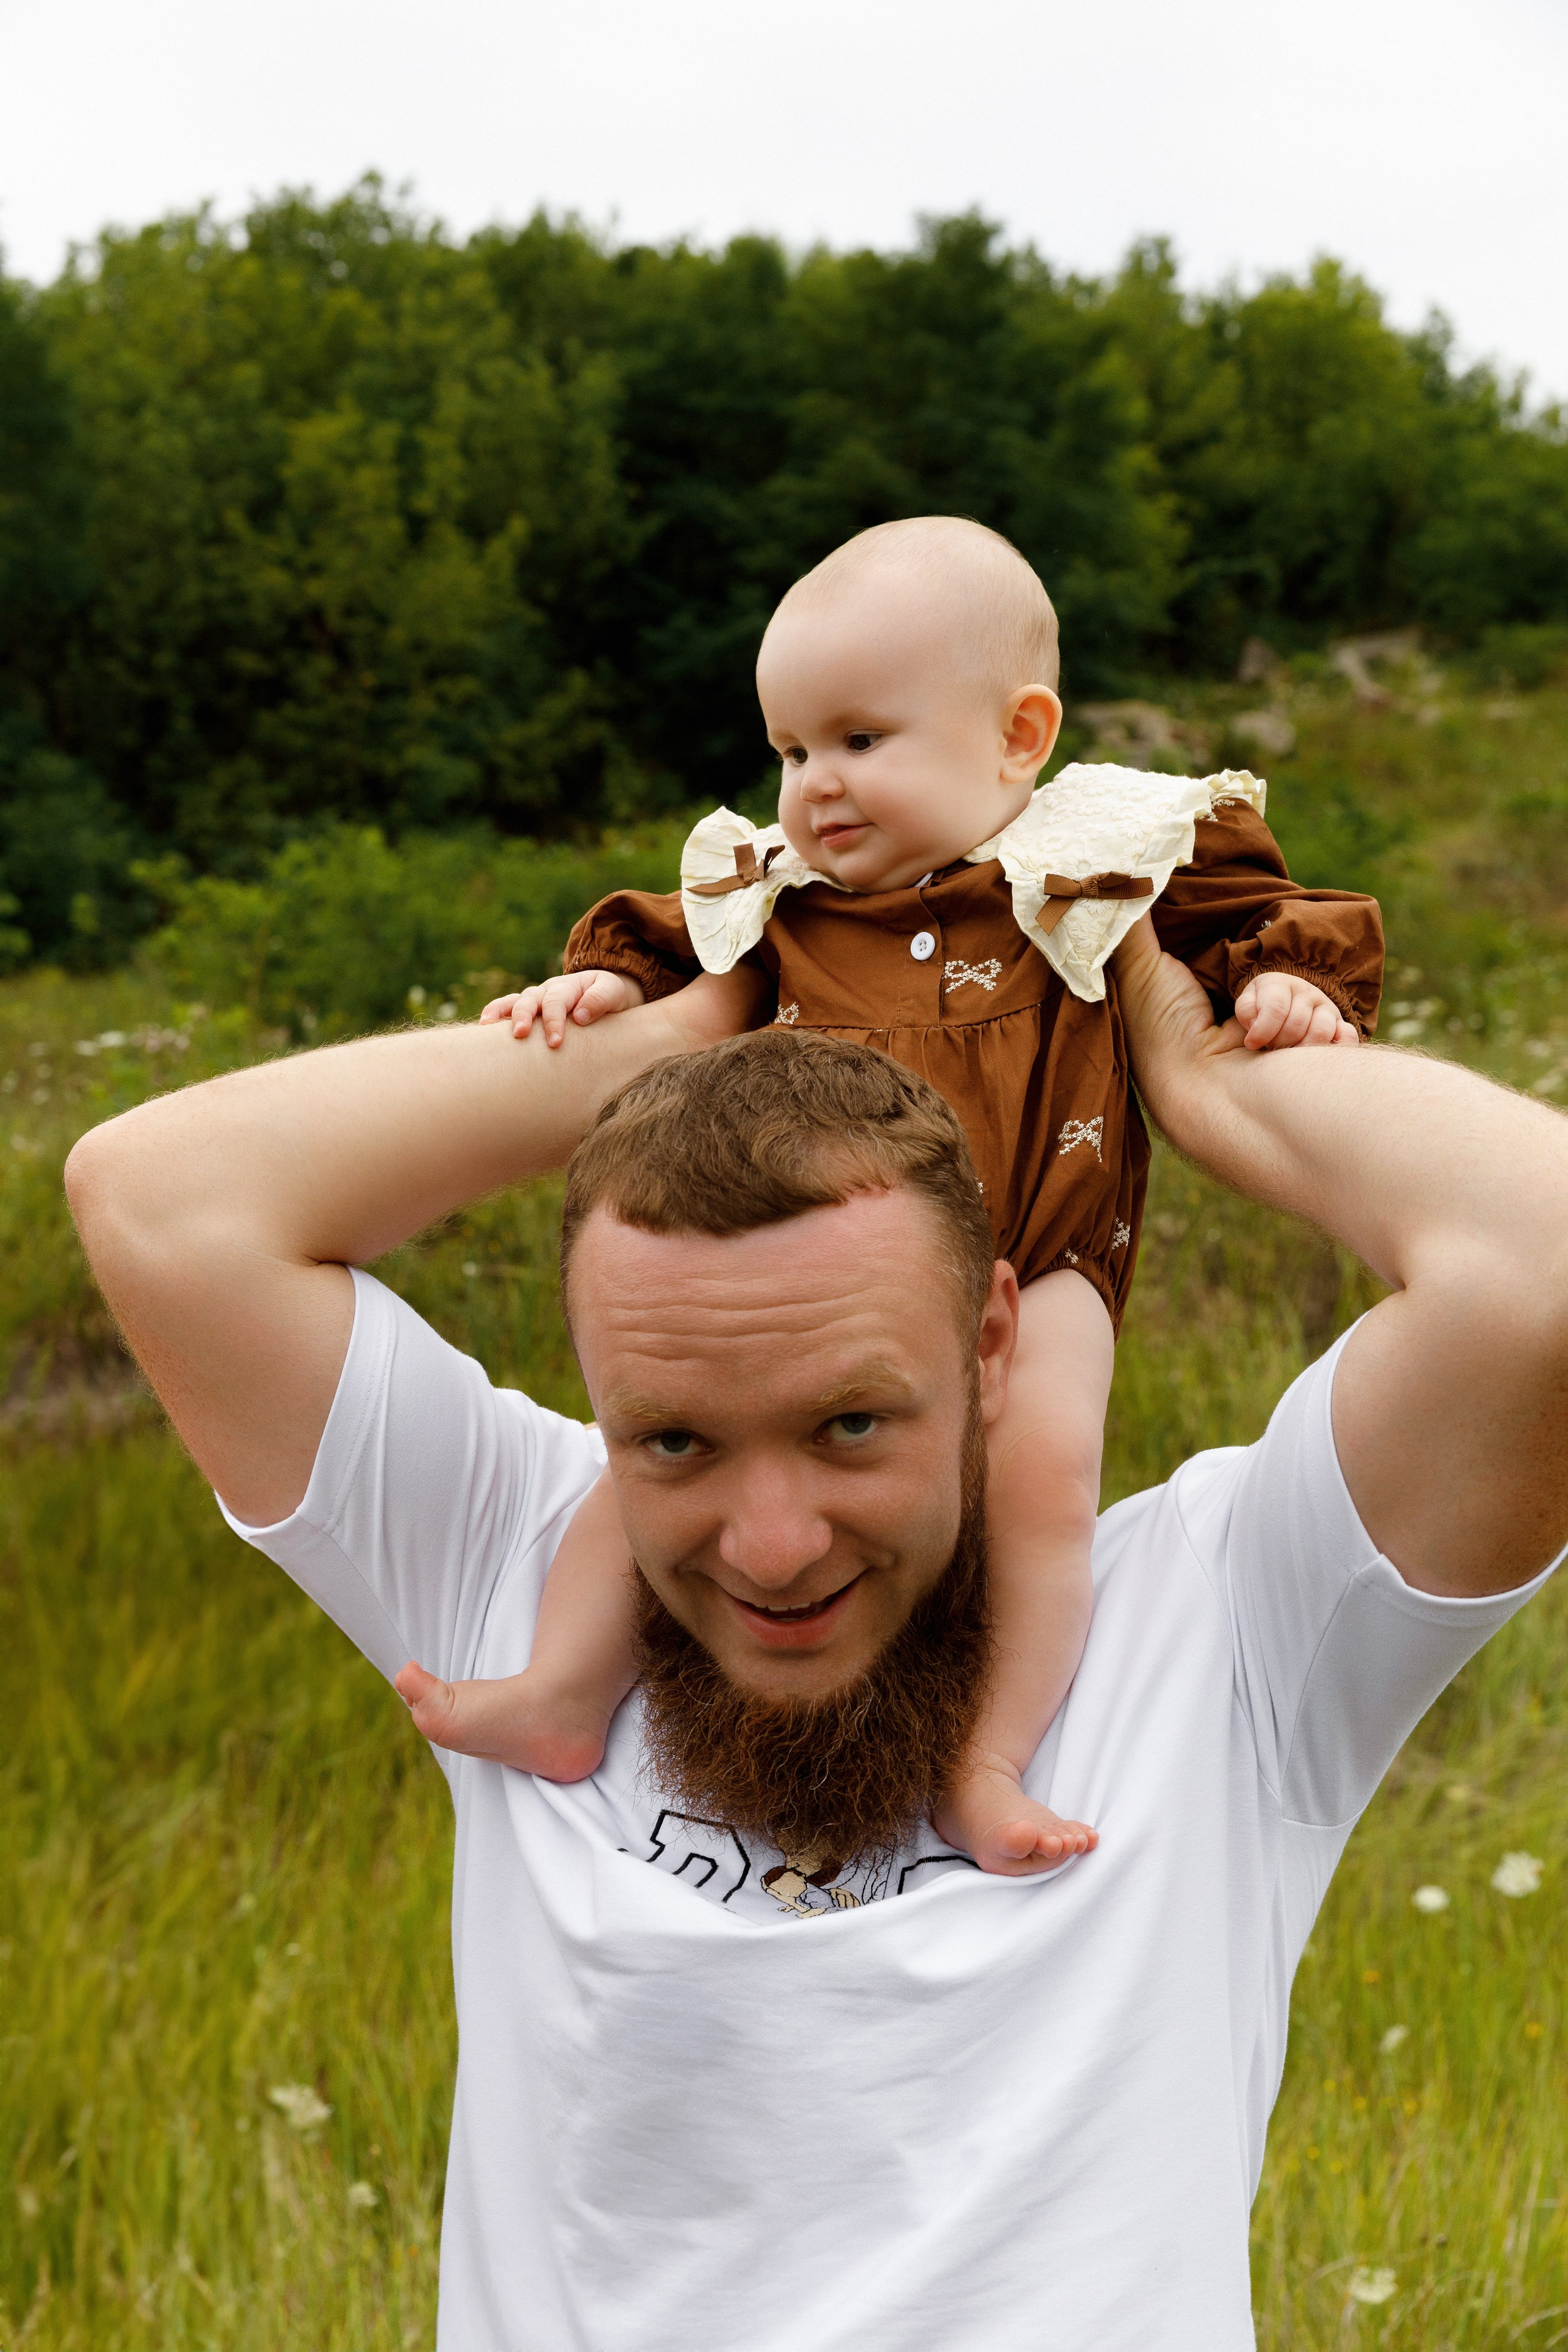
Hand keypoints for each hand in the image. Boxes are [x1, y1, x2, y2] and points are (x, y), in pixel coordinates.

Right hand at [480, 969, 645, 1046]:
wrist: (607, 994)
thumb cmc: (612, 997)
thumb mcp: (614, 993)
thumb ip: (601, 999)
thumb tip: (579, 1015)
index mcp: (570, 986)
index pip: (557, 1001)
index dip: (554, 1021)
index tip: (555, 1042)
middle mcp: (548, 990)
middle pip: (531, 999)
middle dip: (523, 1016)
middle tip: (520, 1034)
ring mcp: (536, 998)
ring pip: (514, 1001)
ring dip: (501, 1012)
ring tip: (486, 1025)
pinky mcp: (529, 1009)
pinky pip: (507, 1007)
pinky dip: (495, 1013)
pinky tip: (482, 1026)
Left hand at [1234, 972, 1358, 1050]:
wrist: (1283, 999)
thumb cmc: (1260, 1006)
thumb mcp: (1248, 1003)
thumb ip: (1247, 1012)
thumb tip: (1257, 1028)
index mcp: (1281, 984)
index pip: (1276, 1008)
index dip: (1262, 1031)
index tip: (1252, 1044)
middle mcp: (1307, 993)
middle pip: (1296, 1025)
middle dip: (1279, 1042)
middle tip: (1270, 1047)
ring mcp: (1327, 1007)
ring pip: (1321, 1032)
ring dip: (1301, 1049)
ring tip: (1289, 1052)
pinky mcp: (1340, 1022)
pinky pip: (1347, 1035)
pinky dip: (1338, 1046)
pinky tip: (1319, 1055)